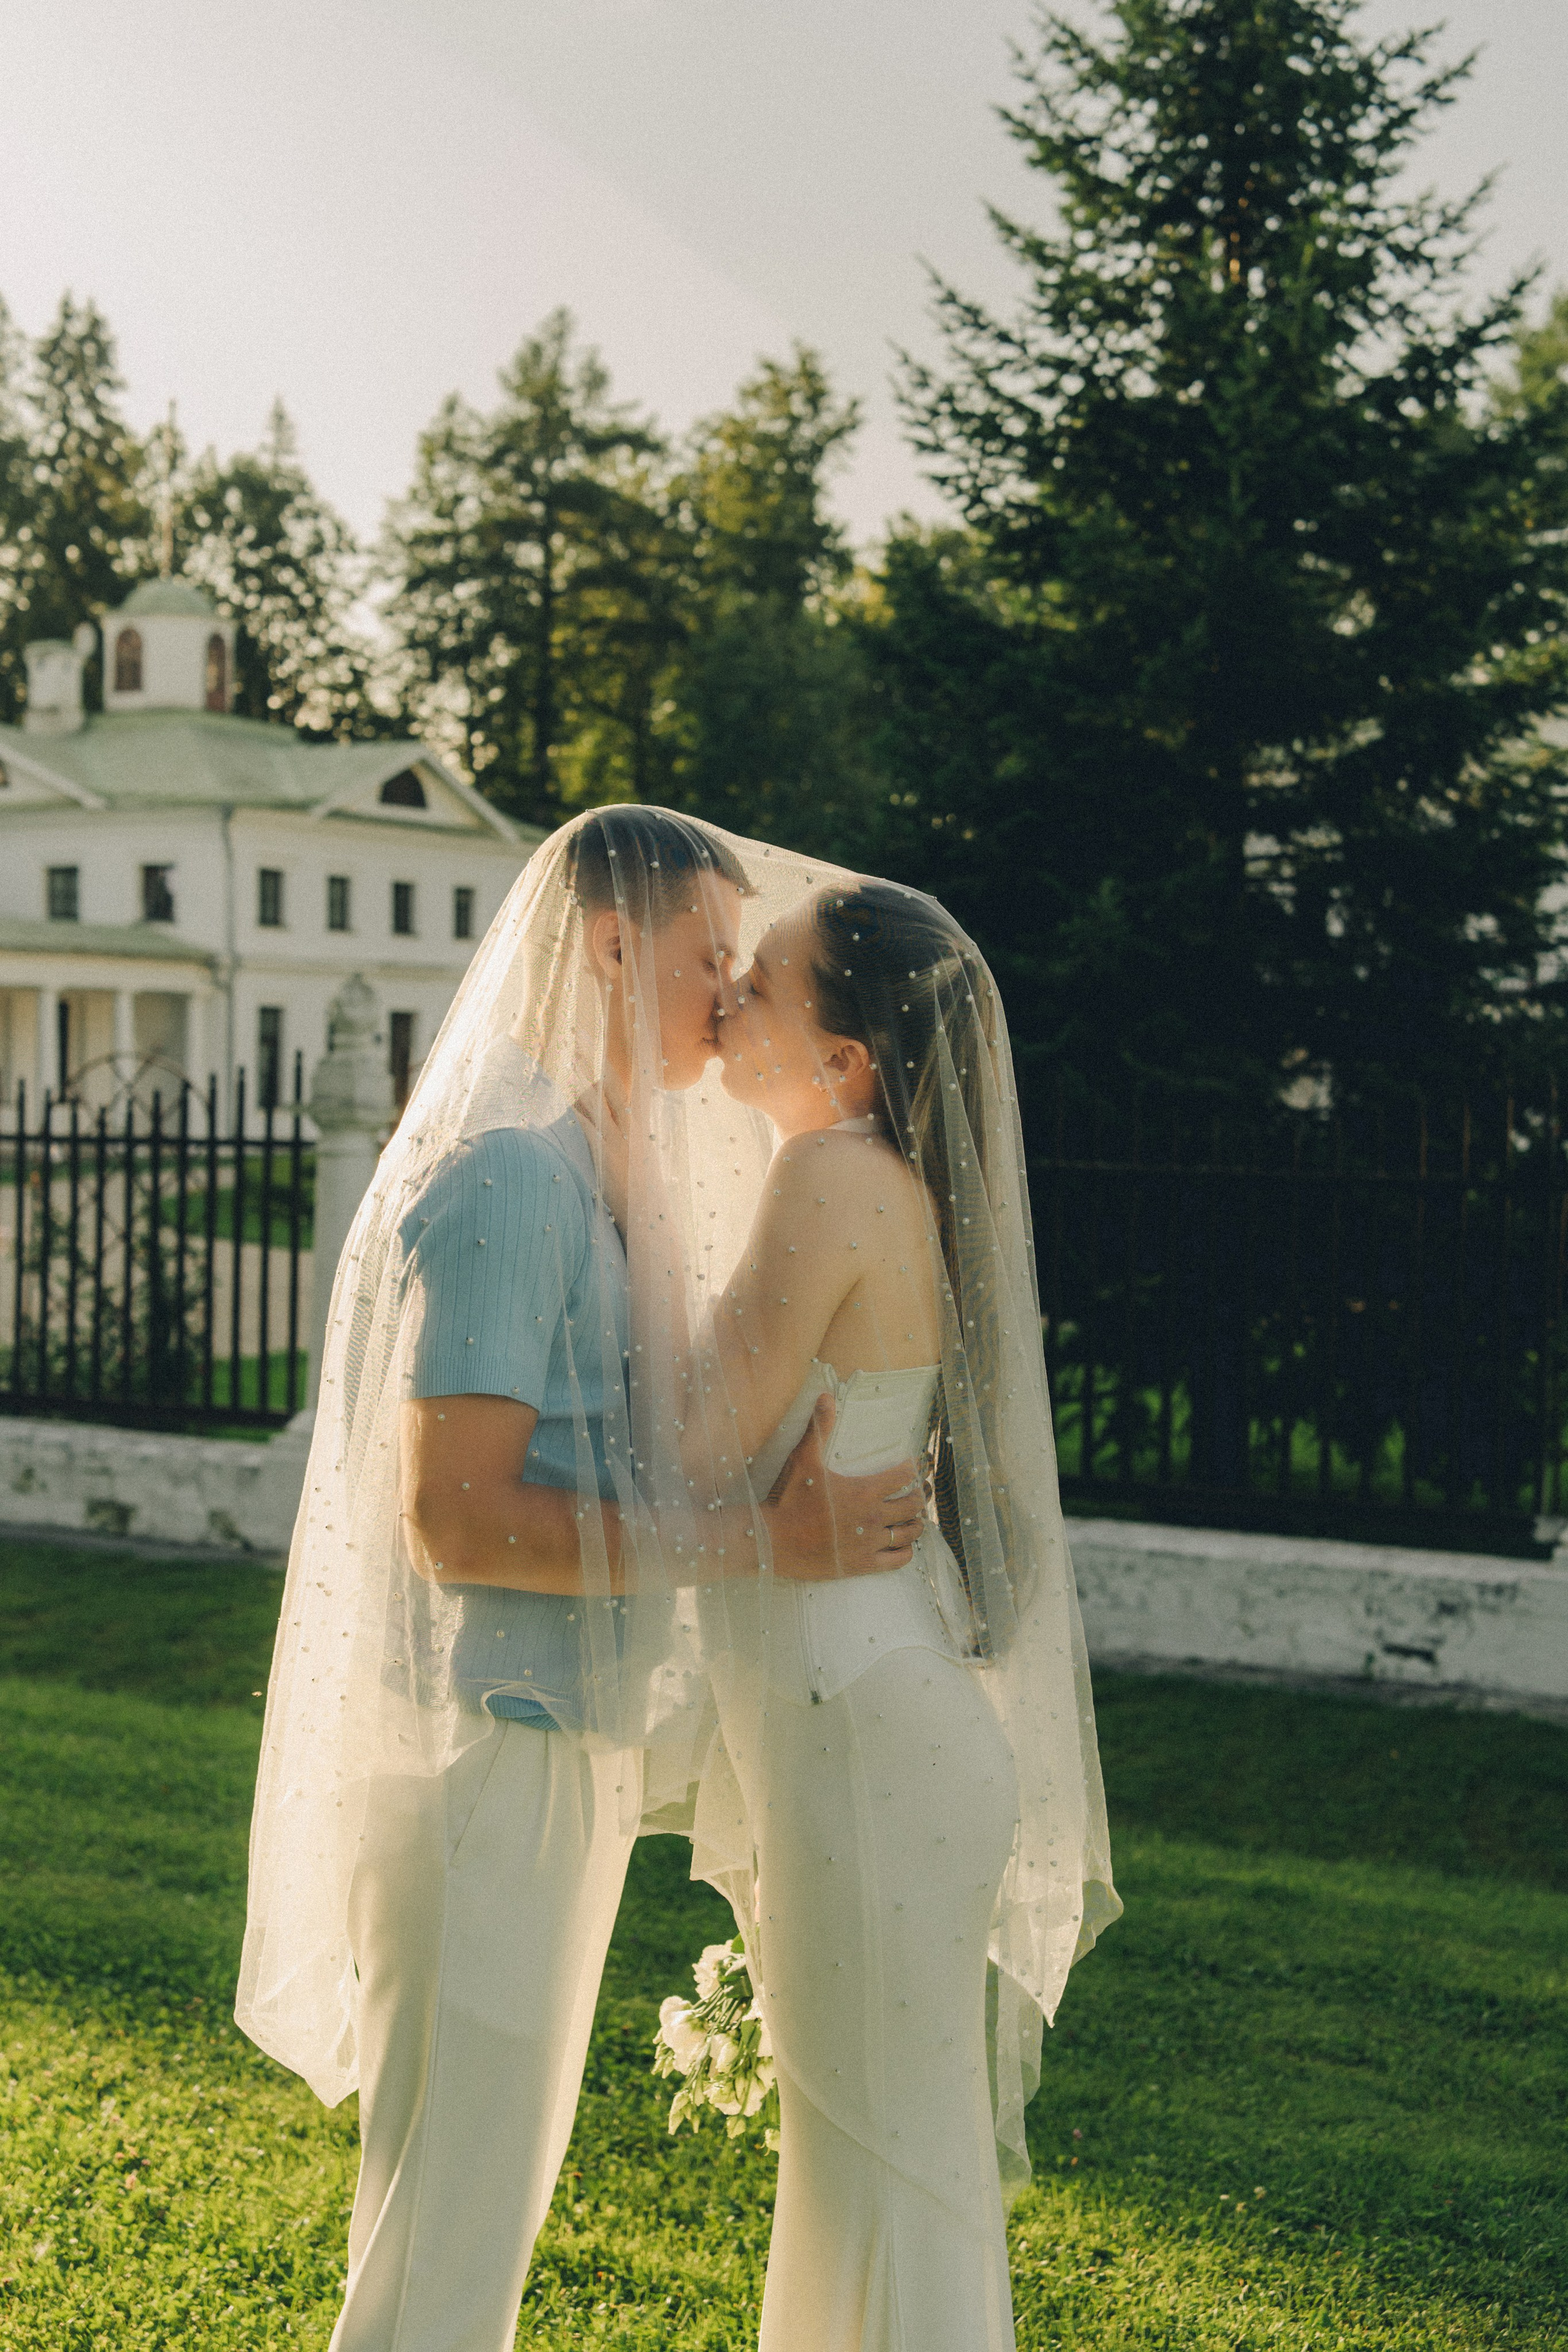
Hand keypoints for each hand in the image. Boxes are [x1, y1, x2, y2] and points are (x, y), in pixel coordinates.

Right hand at [763, 1395, 927, 1581]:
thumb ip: (819, 1427)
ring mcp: (869, 1543)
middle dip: (921, 1494)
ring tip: (916, 1517)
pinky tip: (903, 1545)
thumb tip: (826, 1396)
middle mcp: (872, 1517)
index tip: (918, 1463)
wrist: (772, 1539)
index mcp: (864, 1490)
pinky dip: (906, 1551)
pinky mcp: (862, 1564)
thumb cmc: (789, 1498)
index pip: (905, 1476)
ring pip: (909, 1533)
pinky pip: (898, 1560)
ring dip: (917, 1523)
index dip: (915, 1467)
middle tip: (923, 1489)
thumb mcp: (804, 1458)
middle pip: (913, 1504)